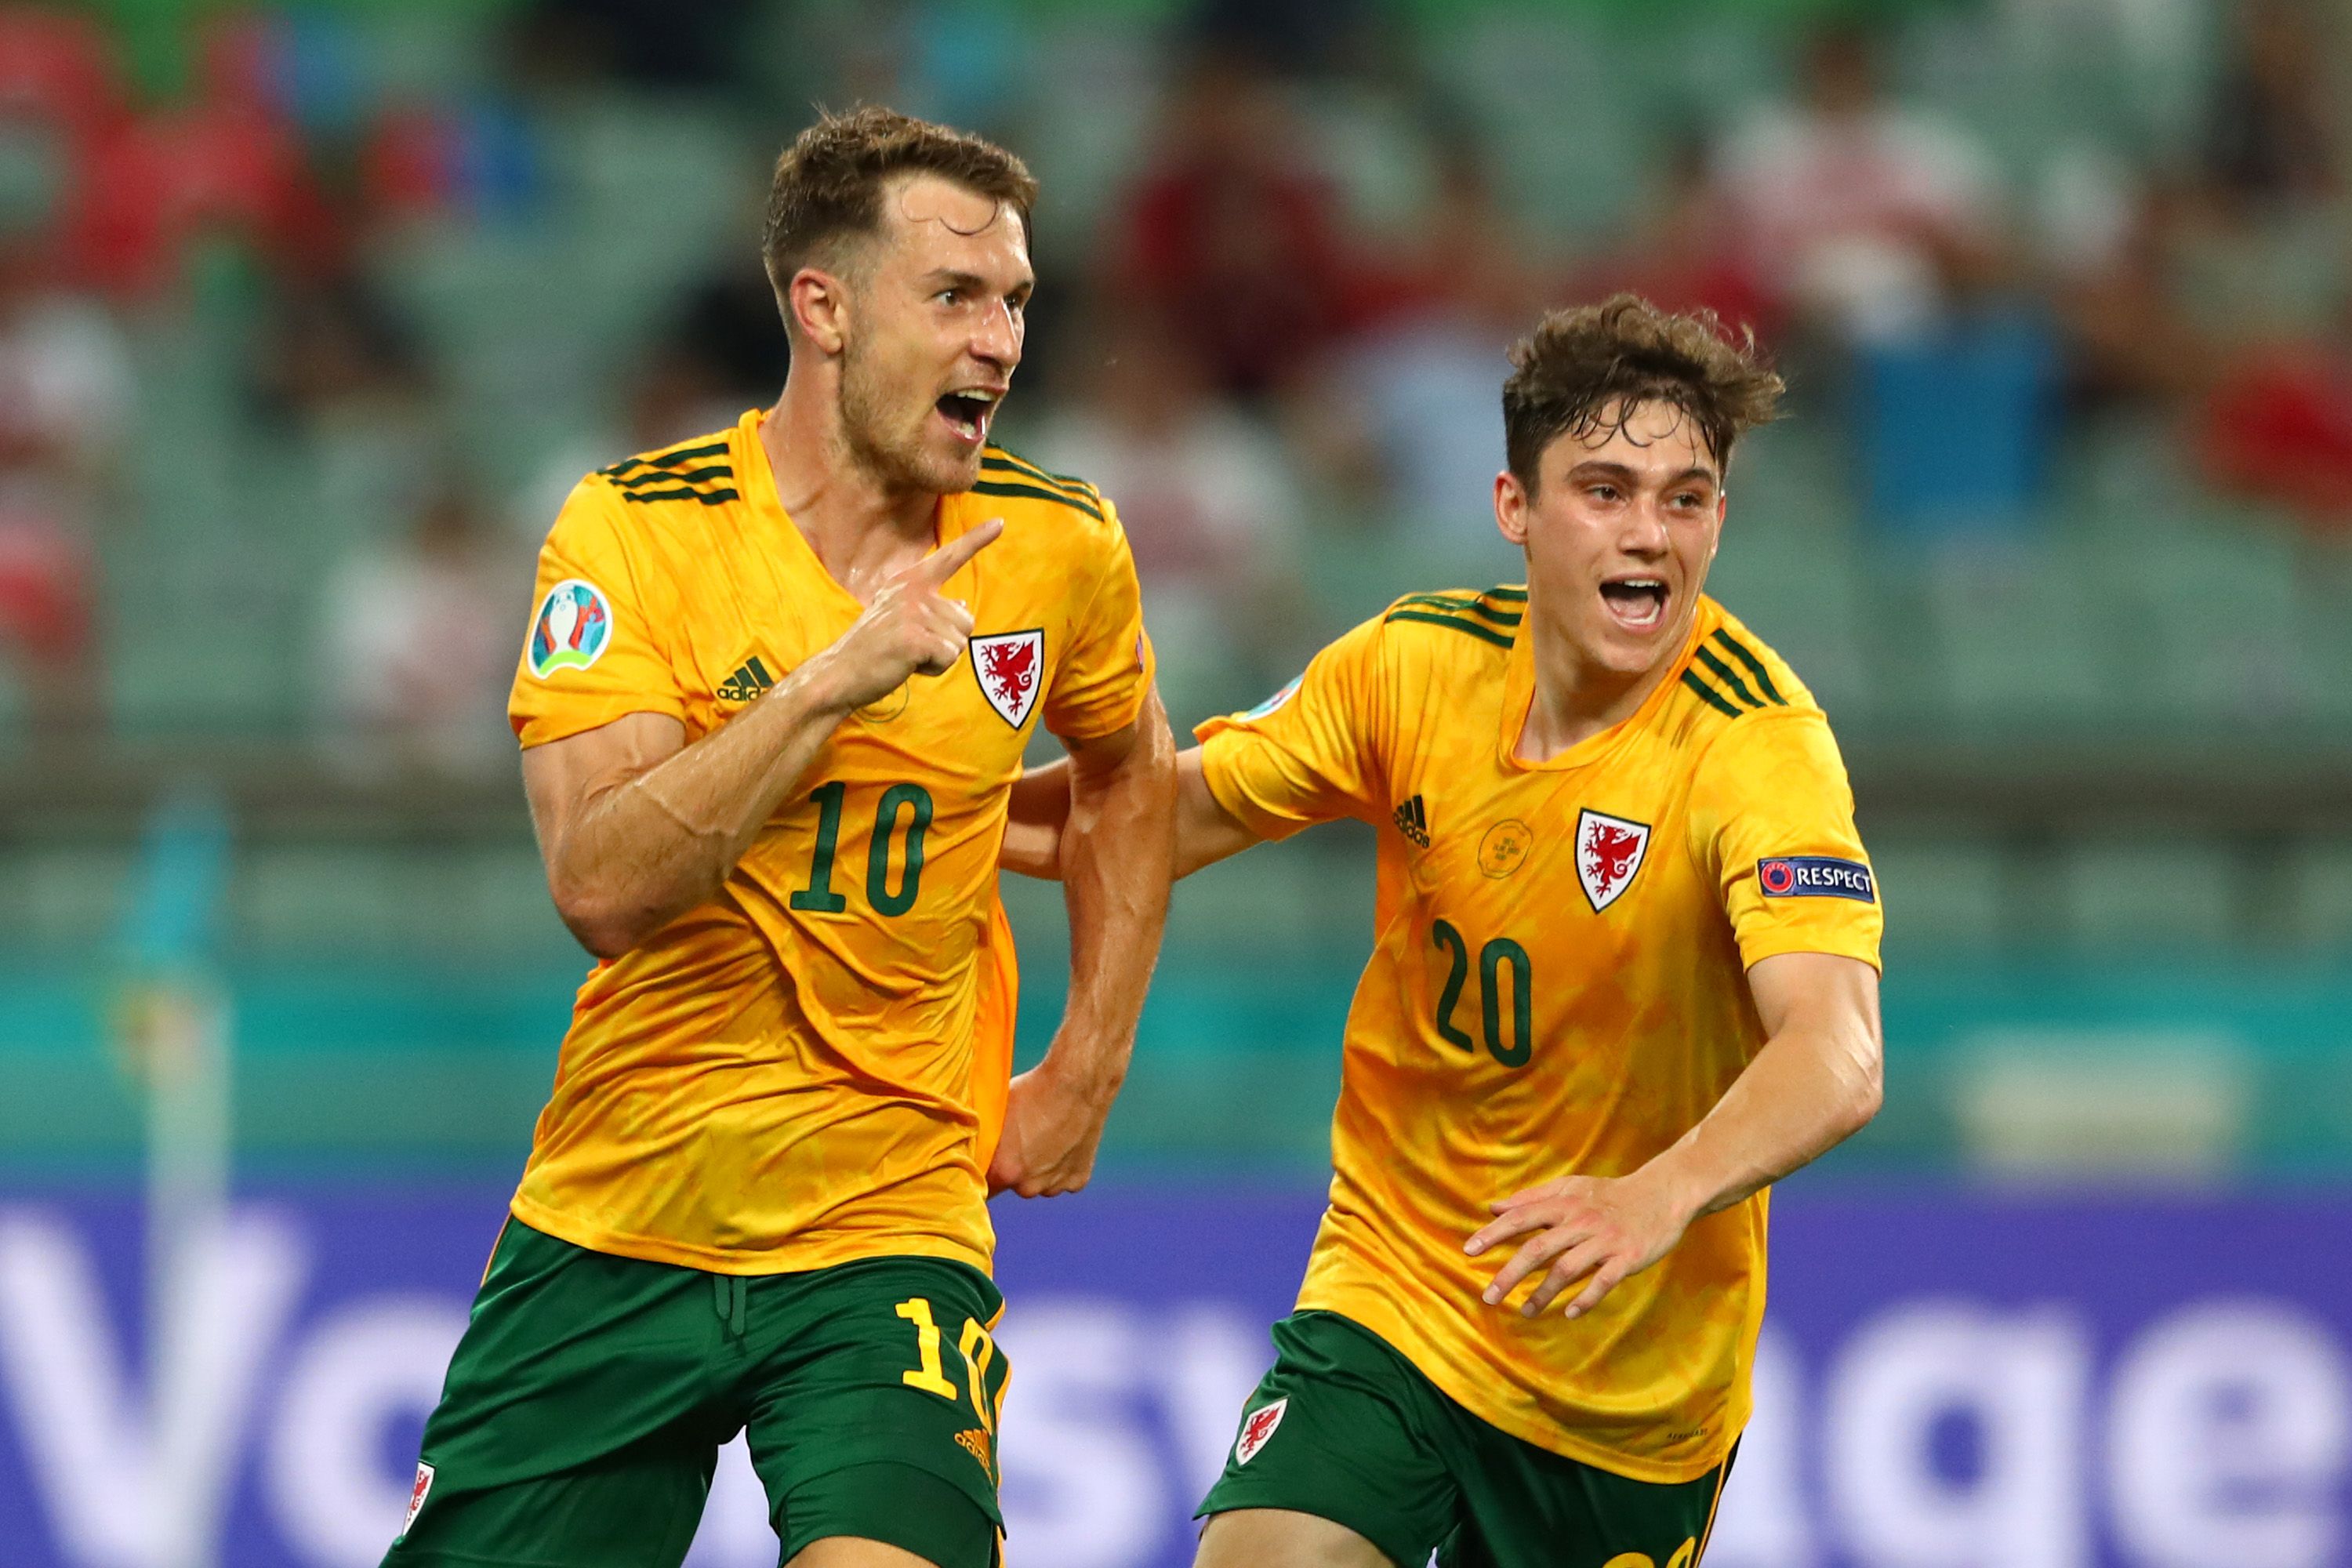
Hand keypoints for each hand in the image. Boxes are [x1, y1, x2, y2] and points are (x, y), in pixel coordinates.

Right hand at [808, 518, 1001, 711]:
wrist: (840, 673)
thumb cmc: (876, 650)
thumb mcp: (904, 620)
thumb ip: (933, 609)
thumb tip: (964, 609)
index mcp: (908, 581)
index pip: (949, 557)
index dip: (976, 540)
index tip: (1000, 523)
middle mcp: (912, 590)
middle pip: (966, 621)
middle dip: (947, 643)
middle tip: (910, 647)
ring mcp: (912, 612)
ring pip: (959, 642)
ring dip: (939, 658)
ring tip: (907, 655)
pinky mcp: (914, 637)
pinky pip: (948, 658)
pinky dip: (933, 669)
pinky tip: (907, 665)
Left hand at [986, 1053, 1115, 1197]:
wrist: (1076, 1082)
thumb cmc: (1031, 1091)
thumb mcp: (994, 1114)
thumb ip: (982, 1141)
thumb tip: (967, 1151)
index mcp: (1004, 1172)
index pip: (985, 1186)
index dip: (988, 1170)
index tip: (994, 1157)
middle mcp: (1030, 1186)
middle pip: (1016, 1185)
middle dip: (1017, 1169)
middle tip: (1025, 1140)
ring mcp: (1057, 1185)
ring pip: (1042, 1184)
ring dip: (1041, 1169)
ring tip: (1047, 1137)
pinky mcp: (1079, 1179)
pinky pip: (1065, 1180)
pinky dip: (1064, 1167)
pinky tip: (1065, 1141)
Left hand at [1463, 1170, 1694, 1319]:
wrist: (1662, 1195)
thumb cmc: (1609, 1195)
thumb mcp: (1570, 1188)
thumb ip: (1531, 1199)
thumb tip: (1492, 1208)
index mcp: (1564, 1203)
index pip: (1521, 1218)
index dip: (1493, 1234)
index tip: (1468, 1251)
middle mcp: (1581, 1221)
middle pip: (1538, 1248)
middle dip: (1510, 1274)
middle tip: (1488, 1297)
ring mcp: (1605, 1240)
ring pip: (1567, 1268)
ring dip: (1543, 1293)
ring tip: (1525, 1312)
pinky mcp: (1628, 1258)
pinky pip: (1603, 1281)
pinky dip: (1586, 1298)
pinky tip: (1569, 1313)